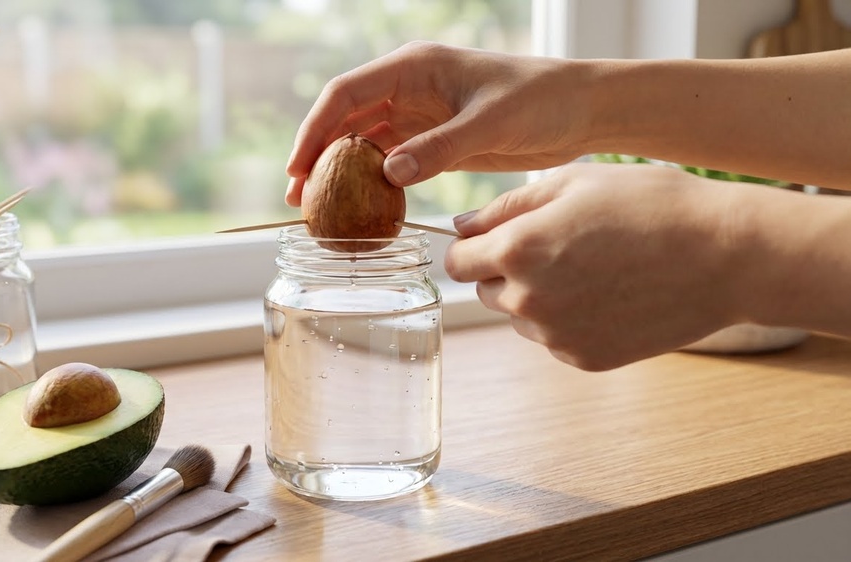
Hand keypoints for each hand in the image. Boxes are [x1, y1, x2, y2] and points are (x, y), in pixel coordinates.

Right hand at [285, 41, 591, 205]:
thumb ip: (440, 147)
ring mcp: (418, 117)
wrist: (578, 110)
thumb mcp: (491, 122)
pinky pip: (391, 163)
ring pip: (364, 145)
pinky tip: (361, 210)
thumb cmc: (540, 100)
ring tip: (320, 211)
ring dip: (341, 175)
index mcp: (413, 67)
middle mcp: (408, 89)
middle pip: (346, 121)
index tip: (298, 168)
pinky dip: (372, 185)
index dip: (315, 129)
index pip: (346, 94)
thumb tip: (389, 173)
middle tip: (299, 200)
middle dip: (318, 157)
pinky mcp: (433, 143)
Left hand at [445, 163, 749, 370]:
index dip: (474, 245)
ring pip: (519, 316)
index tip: (498, 236)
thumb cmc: (650, 205)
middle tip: (559, 244)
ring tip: (591, 266)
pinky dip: (569, 318)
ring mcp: (556, 336)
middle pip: (486, 289)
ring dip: (537, 294)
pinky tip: (609, 293)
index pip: (457, 260)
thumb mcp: (571, 183)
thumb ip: (505, 207)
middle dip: (507, 268)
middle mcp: (528, 301)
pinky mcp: (584, 358)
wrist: (725, 255)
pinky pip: (554, 337)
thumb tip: (461, 227)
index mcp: (517, 251)